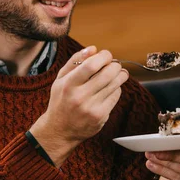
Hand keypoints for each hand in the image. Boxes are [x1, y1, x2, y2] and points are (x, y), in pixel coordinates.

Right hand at [30, 46, 128, 166]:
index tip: (105, 55)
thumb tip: (93, 48)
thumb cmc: (61, 100)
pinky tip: (110, 89)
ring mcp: (91, 108)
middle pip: (108, 74)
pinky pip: (116, 96)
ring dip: (120, 75)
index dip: (104, 56)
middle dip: (115, 65)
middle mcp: (80, 97)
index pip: (91, 65)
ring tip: (116, 73)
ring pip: (116, 84)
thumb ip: (75, 61)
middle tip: (114, 64)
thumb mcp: (61, 79)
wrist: (60, 130)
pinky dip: (116, 89)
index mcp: (68, 84)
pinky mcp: (101, 116)